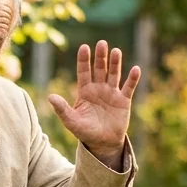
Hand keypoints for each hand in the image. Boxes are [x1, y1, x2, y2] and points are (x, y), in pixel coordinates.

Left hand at [47, 40, 140, 157]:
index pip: (83, 71)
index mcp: (85, 91)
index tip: (84, 47)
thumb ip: (62, 109)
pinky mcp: (124, 100)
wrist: (102, 143)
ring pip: (114, 74)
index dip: (84, 60)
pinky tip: (135, 69)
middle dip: (100, 57)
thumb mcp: (71, 121)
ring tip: (115, 51)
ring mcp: (112, 93)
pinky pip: (128, 87)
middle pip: (99, 69)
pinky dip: (132, 79)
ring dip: (115, 63)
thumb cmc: (85, 132)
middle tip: (101, 43)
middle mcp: (98, 88)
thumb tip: (50, 97)